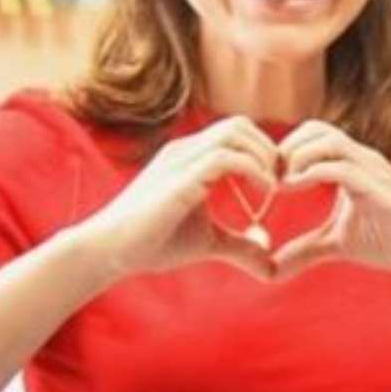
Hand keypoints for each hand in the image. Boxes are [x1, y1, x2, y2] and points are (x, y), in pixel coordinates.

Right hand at [87, 116, 279, 282]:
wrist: (109, 251)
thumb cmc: (152, 242)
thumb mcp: (207, 242)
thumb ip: (240, 247)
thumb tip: (270, 267)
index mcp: (191, 157)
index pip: (236, 132)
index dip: (263, 151)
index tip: (280, 182)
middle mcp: (186, 150)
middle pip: (239, 124)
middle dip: (268, 148)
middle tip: (281, 181)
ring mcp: (181, 159)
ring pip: (234, 132)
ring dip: (263, 155)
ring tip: (273, 185)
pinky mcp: (179, 178)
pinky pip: (224, 157)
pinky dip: (253, 169)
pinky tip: (264, 193)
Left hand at [271, 119, 390, 282]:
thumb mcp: (338, 245)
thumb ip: (305, 250)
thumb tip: (272, 269)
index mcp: (353, 164)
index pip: (314, 135)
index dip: (287, 150)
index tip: (268, 177)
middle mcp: (362, 158)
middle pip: (317, 128)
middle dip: (288, 146)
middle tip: (271, 176)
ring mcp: (372, 168)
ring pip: (327, 140)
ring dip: (297, 156)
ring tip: (281, 183)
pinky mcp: (378, 187)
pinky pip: (339, 167)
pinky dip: (311, 173)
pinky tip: (293, 189)